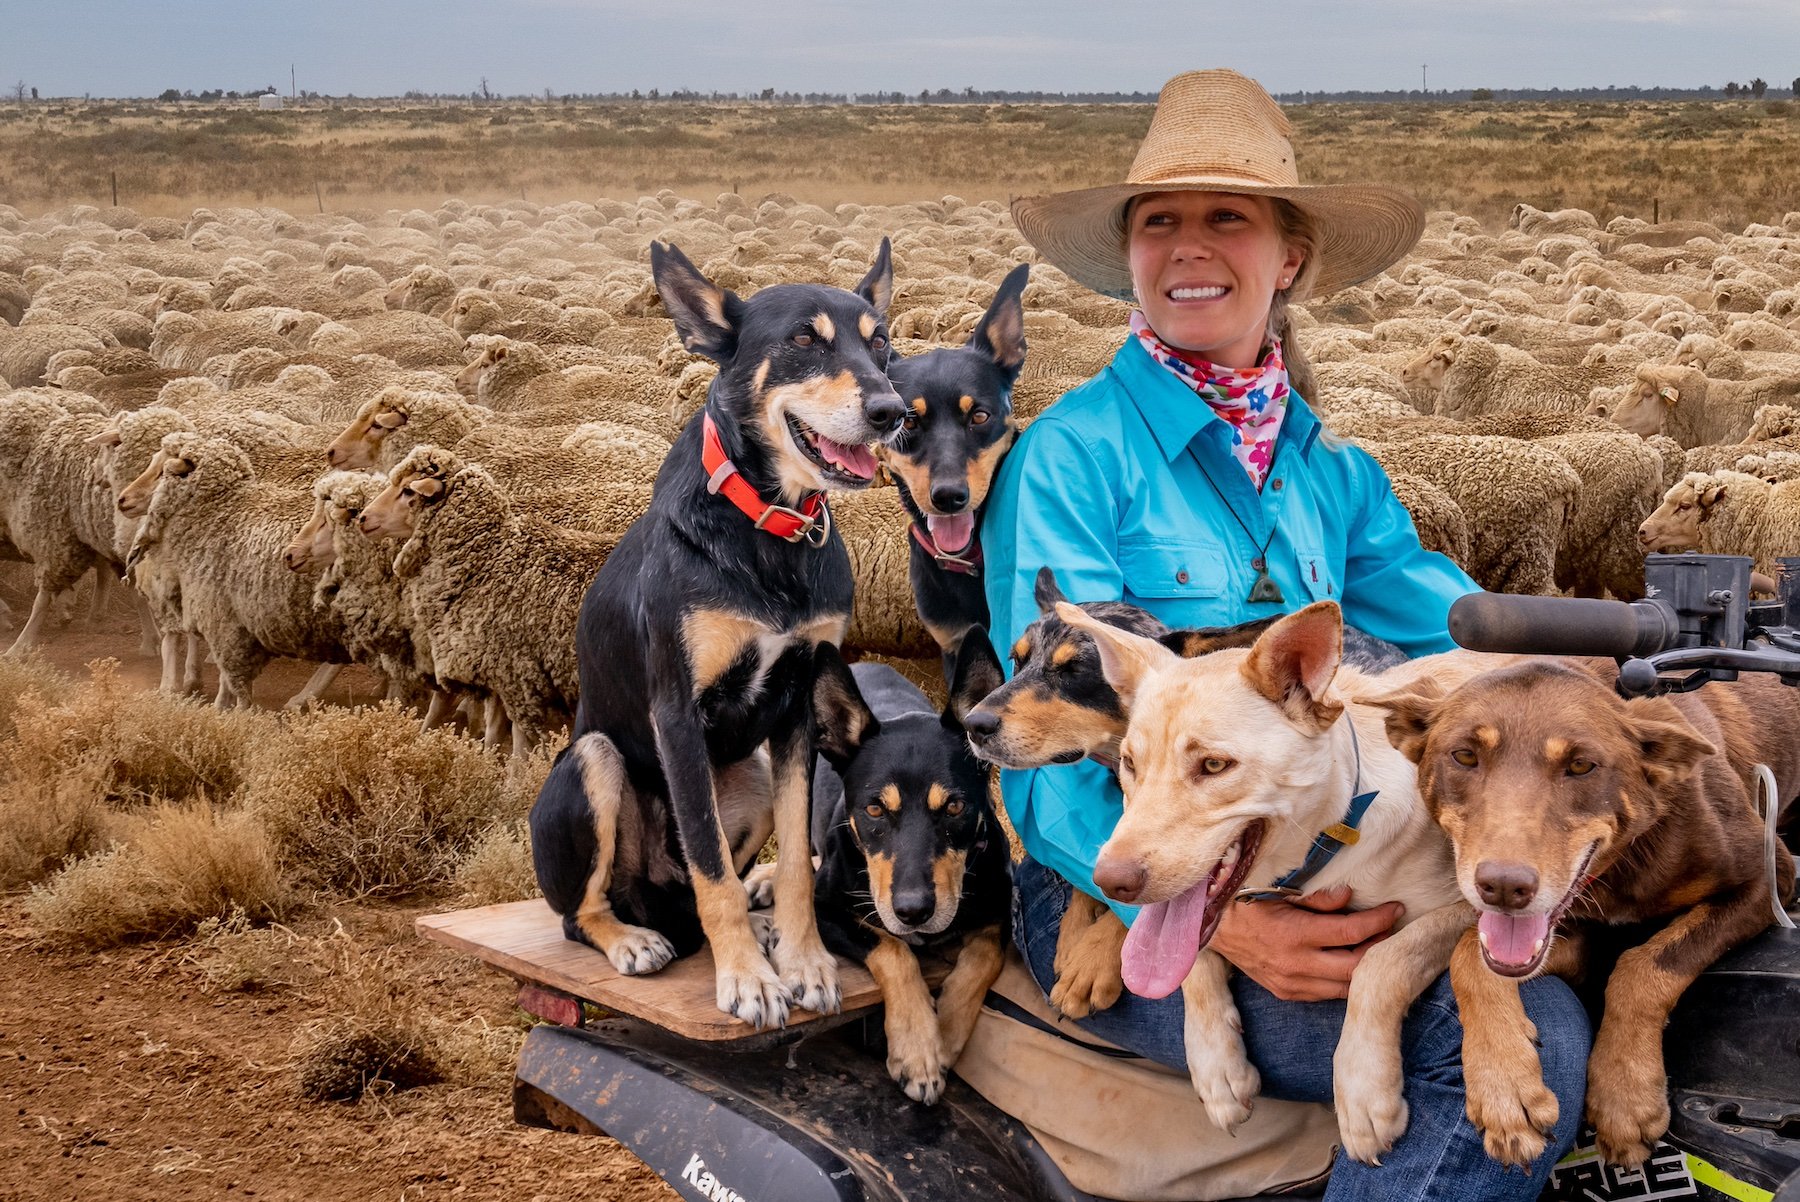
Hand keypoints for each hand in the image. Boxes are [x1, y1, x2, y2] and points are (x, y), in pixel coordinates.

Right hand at [1211, 885, 1403, 1001]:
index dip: (1379, 921)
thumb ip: (1317, 899)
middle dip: (1379, 947)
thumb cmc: (1246, 903)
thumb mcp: (1280, 892)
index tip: (1396, 909)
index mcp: (1295, 935)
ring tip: (1375, 946)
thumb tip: (1350, 896)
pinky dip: (1343, 980)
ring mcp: (1292, 984)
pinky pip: (1327, 993)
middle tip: (1391, 929)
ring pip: (1344, 986)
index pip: (1351, 933)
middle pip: (1355, 965)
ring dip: (1365, 967)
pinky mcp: (1287, 993)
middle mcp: (1296, 965)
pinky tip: (1350, 963)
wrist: (1212, 928)